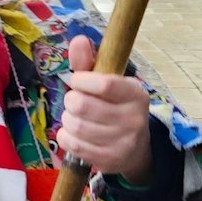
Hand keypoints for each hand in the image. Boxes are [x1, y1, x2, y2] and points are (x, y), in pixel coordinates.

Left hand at [56, 36, 153, 182]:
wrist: (135, 147)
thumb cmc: (114, 107)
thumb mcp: (106, 83)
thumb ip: (89, 62)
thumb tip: (78, 39)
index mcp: (135, 93)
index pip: (104, 84)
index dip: (81, 80)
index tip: (76, 81)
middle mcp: (134, 119)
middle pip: (82, 105)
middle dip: (71, 101)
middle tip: (76, 102)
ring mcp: (123, 142)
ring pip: (75, 125)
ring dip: (68, 119)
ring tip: (77, 118)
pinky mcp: (109, 160)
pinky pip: (72, 145)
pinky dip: (66, 136)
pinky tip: (75, 133)